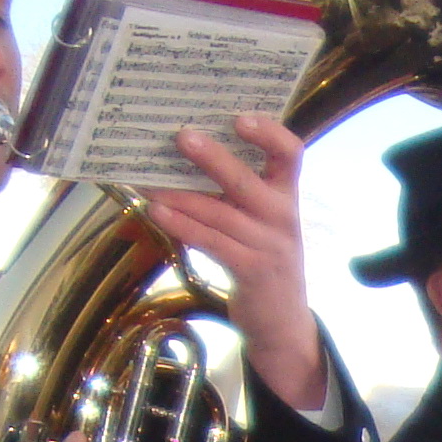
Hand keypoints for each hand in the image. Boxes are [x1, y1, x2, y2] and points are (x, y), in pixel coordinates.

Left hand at [143, 112, 327, 413]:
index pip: (291, 154)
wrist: (283, 324)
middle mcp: (283, 217)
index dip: (269, 133)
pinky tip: (157, 211)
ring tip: (150, 180)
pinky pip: (212, 242)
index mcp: (287, 196)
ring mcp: (270, 246)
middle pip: (248, 181)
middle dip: (214, 158)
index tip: (239, 117)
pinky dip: (182, 226)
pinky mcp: (252, 272)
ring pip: (221, 213)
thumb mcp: (262, 222)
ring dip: (182, 195)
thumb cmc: (263, 261)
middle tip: (181, 137)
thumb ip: (238, 192)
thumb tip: (186, 153)